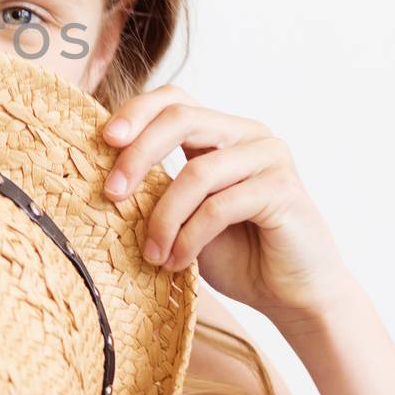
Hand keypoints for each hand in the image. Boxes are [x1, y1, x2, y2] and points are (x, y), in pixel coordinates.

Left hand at [100, 84, 353, 332]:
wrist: (292, 295)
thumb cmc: (236, 254)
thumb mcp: (184, 214)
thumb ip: (158, 187)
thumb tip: (104, 173)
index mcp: (222, 131)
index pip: (174, 99)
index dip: (136, 112)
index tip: (103, 140)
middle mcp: (248, 134)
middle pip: (181, 118)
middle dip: (138, 155)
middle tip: (111, 193)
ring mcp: (269, 156)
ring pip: (197, 172)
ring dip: (164, 218)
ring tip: (152, 253)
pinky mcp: (282, 189)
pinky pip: (219, 206)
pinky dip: (189, 237)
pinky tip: (177, 262)